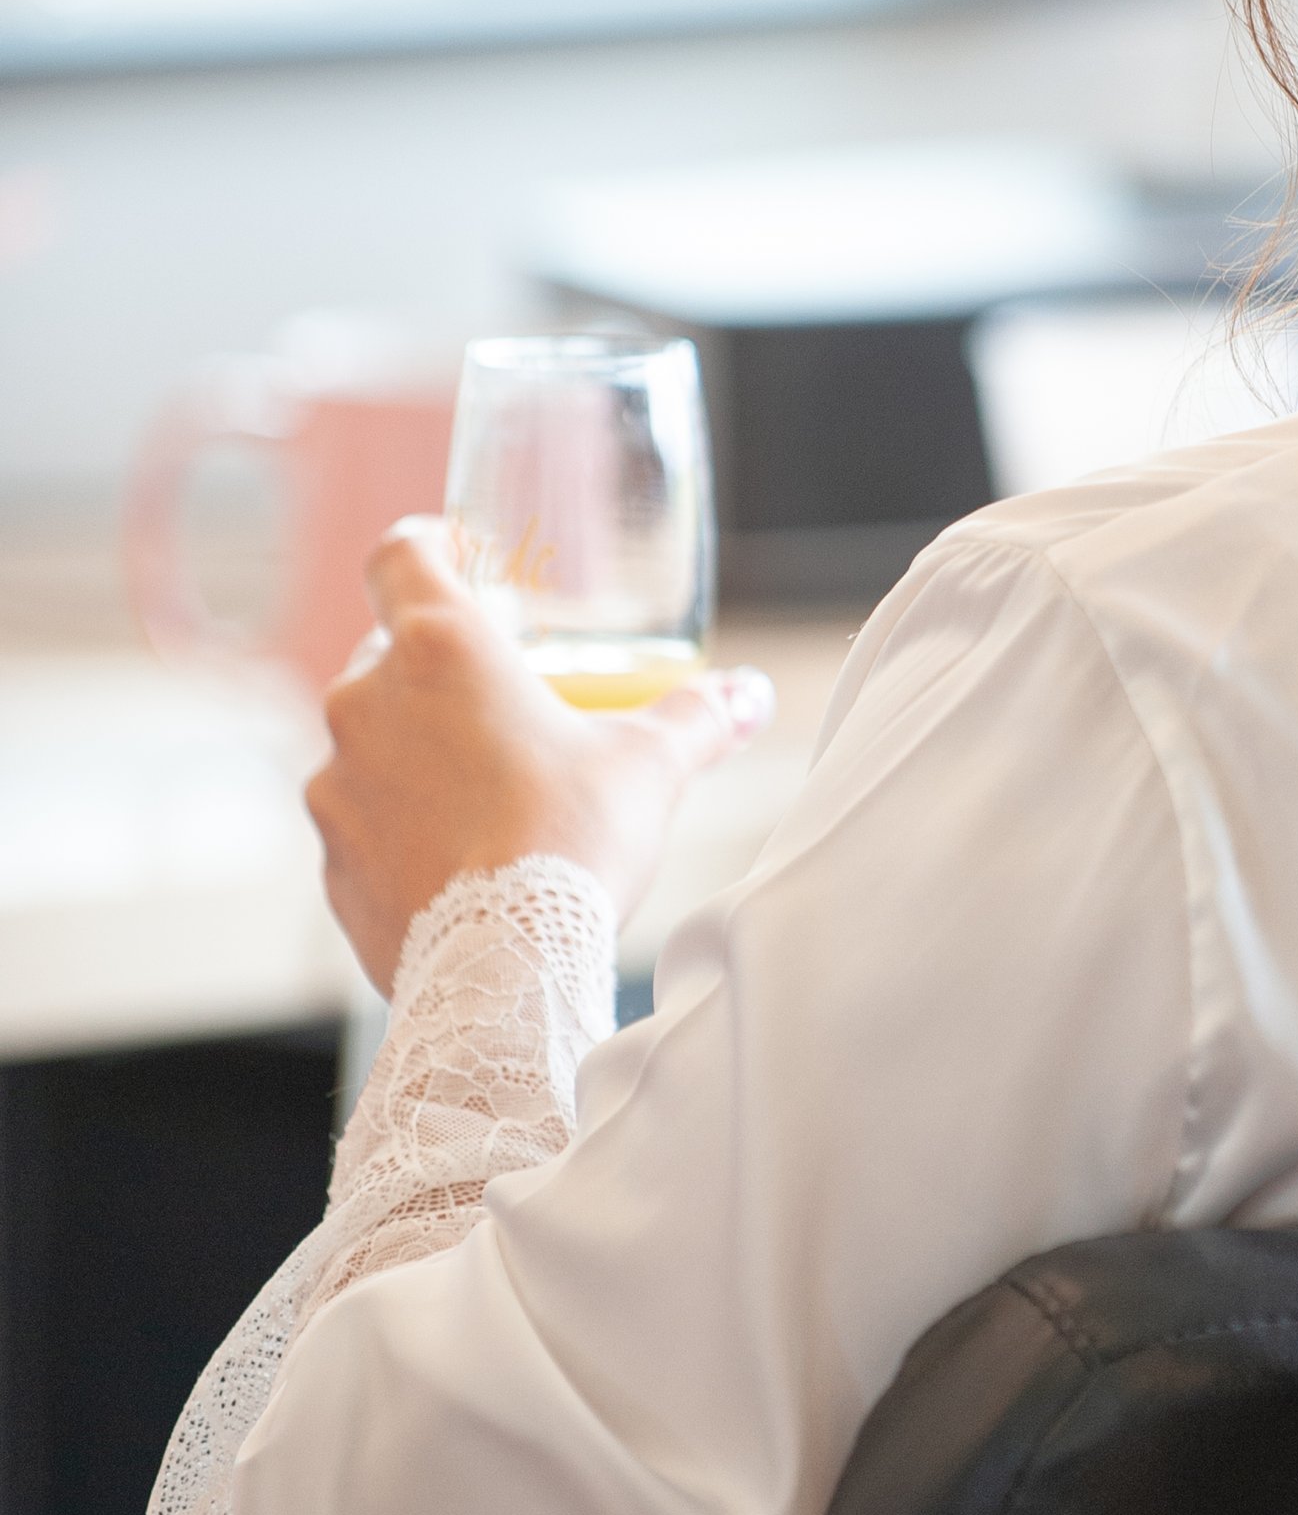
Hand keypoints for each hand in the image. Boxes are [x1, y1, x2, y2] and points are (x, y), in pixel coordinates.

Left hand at [308, 523, 771, 993]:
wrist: (507, 968)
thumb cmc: (574, 840)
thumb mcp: (650, 766)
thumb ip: (697, 718)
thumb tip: (749, 696)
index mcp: (440, 649)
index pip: (399, 556)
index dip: (425, 546)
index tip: (453, 557)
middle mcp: (367, 703)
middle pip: (384, 654)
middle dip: (434, 672)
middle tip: (497, 701)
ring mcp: (336, 784)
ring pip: (368, 743)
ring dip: (414, 754)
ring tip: (484, 794)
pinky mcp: (330, 860)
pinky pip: (361, 824)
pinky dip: (399, 830)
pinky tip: (458, 862)